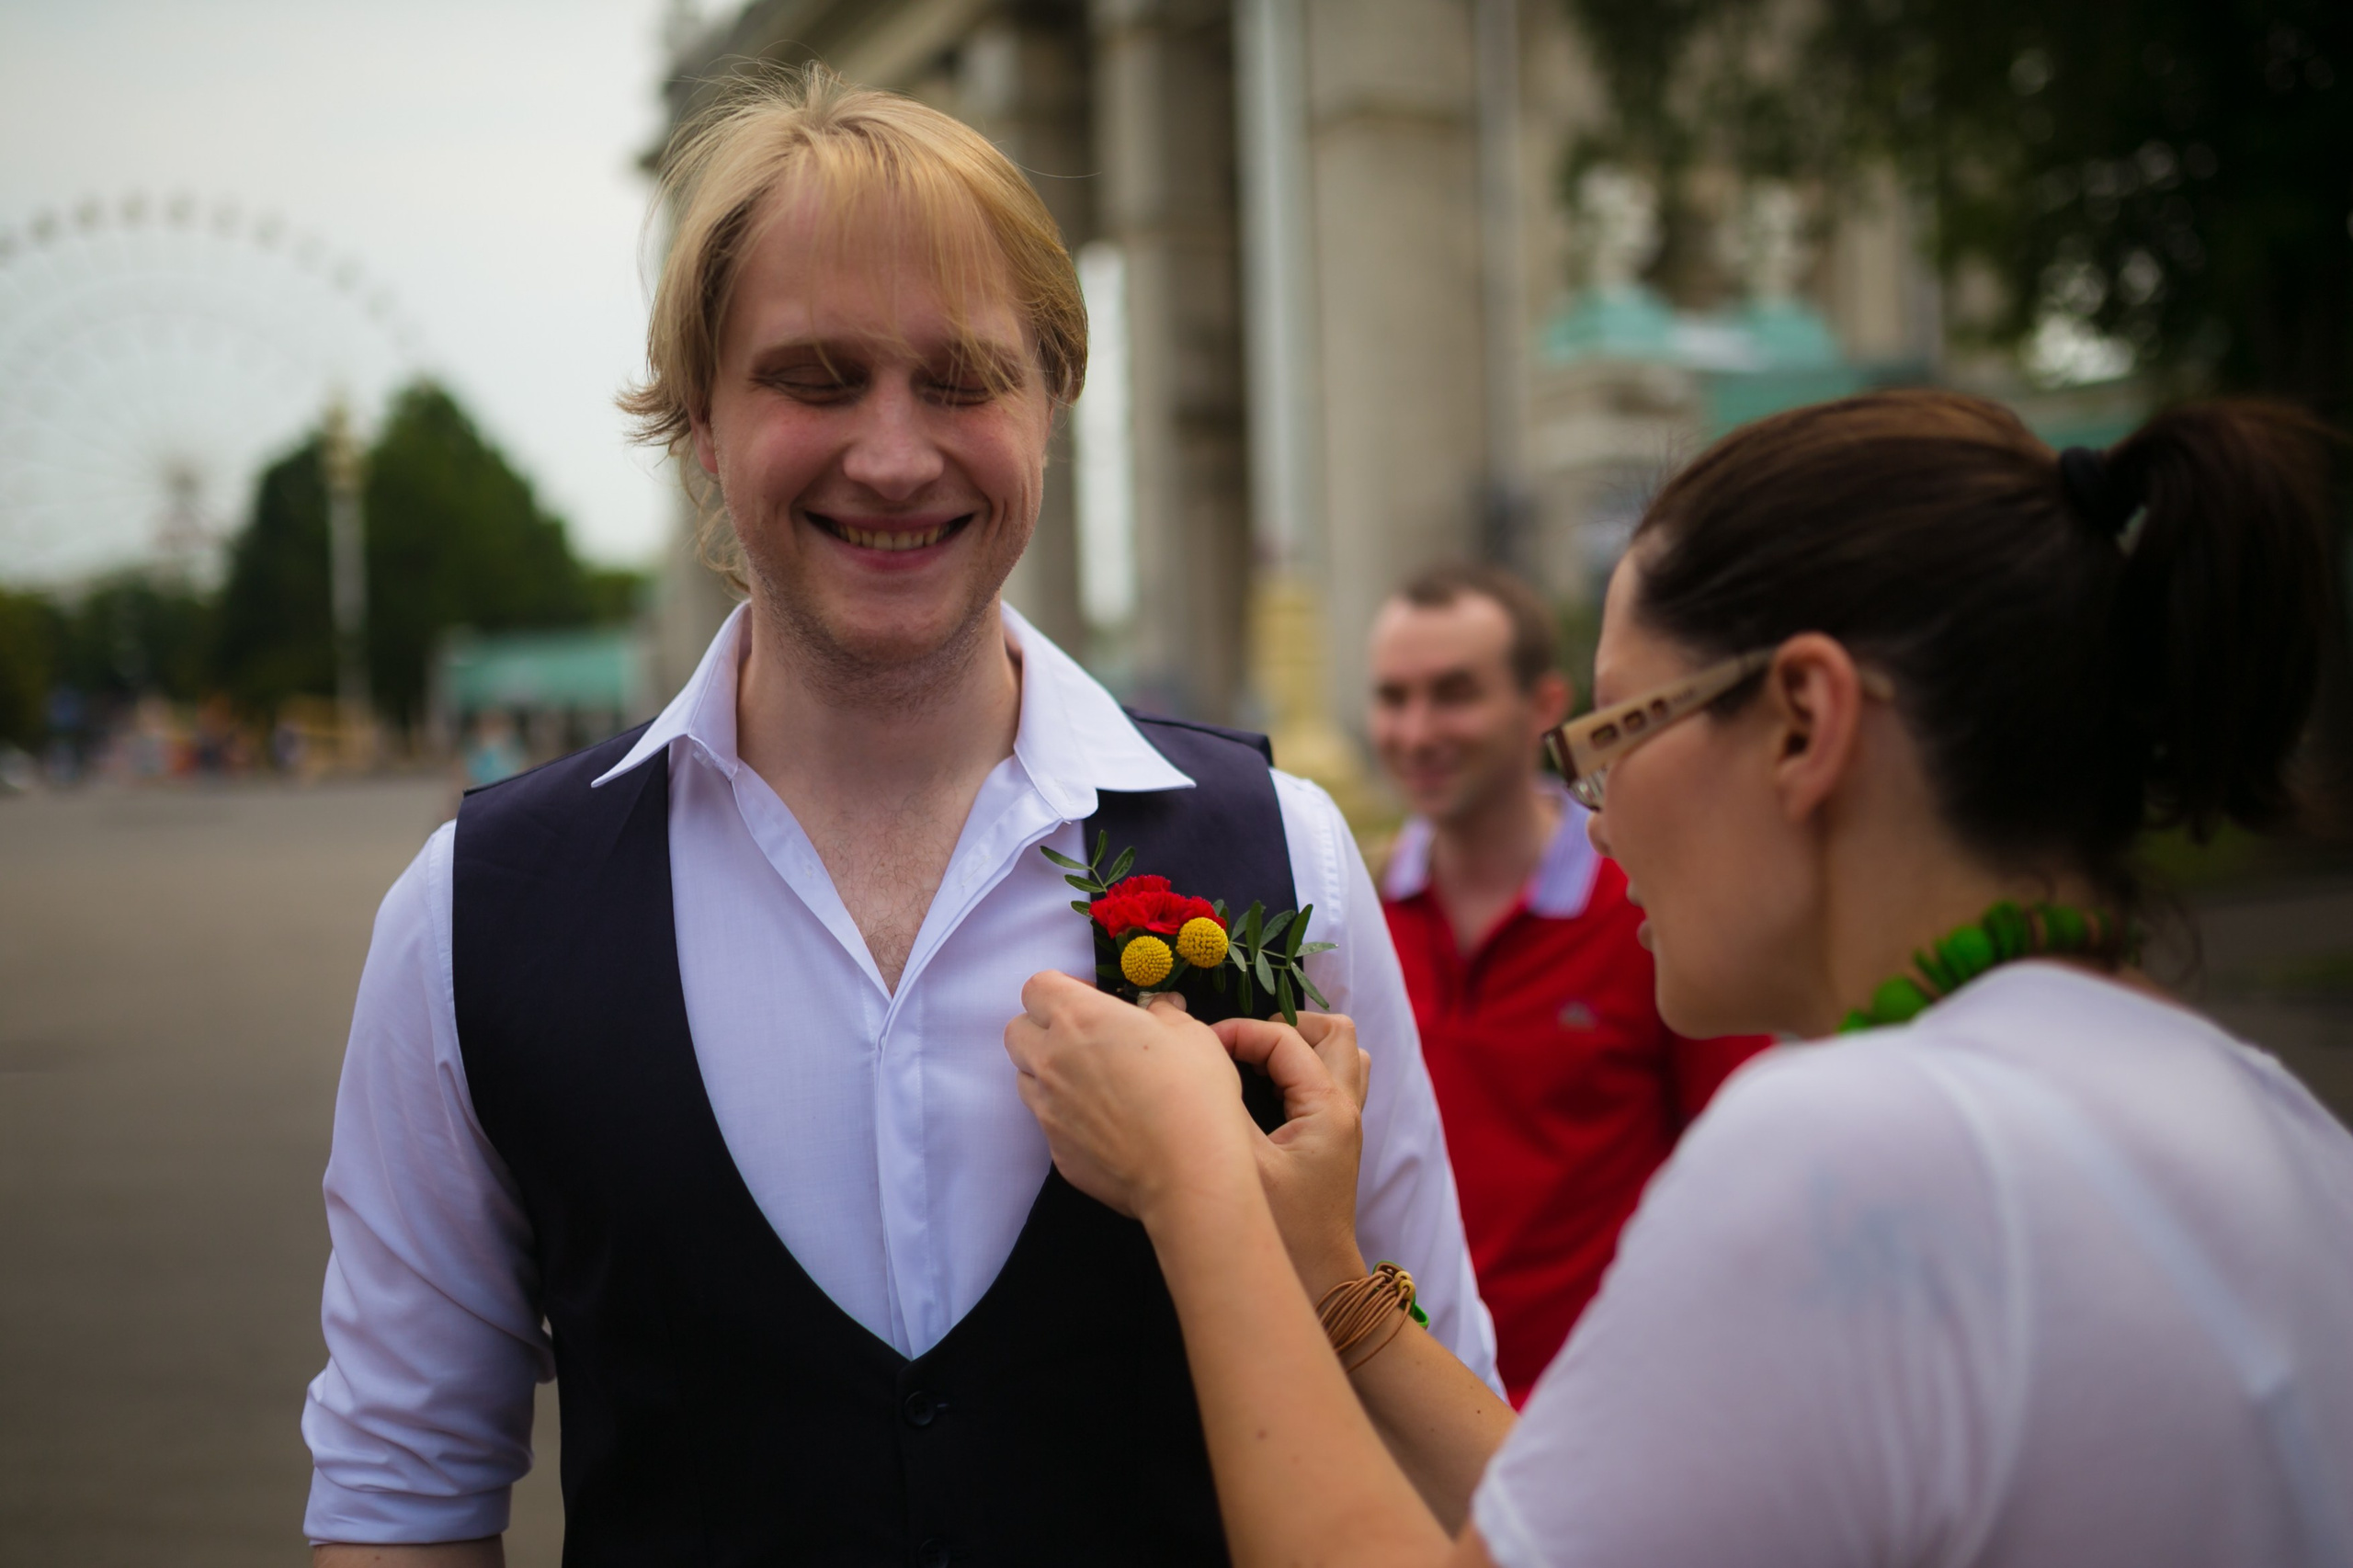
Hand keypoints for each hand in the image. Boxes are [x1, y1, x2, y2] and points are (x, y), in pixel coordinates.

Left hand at [1005, 972, 1259, 1221]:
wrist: (1191, 1173)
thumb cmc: (1194, 1092)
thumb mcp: (1192, 1034)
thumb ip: (1164, 1014)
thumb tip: (1159, 1009)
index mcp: (1079, 1018)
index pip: (1037, 988)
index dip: (1062, 990)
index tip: (1092, 1002)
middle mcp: (1051, 1060)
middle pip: (1017, 1031)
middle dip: (1042, 1028)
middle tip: (1085, 1040)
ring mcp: (1048, 1110)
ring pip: (1025, 1078)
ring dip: (1048, 1073)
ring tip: (1094, 1085)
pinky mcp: (1056, 1152)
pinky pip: (1049, 1122)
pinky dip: (1068, 1117)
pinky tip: (1107, 1127)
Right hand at [1211, 1011, 1370, 1298]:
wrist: (1321, 1285)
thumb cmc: (1284, 1231)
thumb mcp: (1244, 1167)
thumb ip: (1224, 1110)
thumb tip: (1200, 1065)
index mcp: (1328, 1108)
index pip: (1285, 1038)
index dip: (1240, 1032)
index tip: (1201, 1049)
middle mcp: (1347, 1109)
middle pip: (1334, 1033)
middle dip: (1285, 1027)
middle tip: (1240, 1047)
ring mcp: (1346, 1125)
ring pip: (1341, 1056)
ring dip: (1301, 1047)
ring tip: (1256, 1063)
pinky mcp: (1336, 1142)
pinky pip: (1332, 1083)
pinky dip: (1302, 1071)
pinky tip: (1265, 1090)